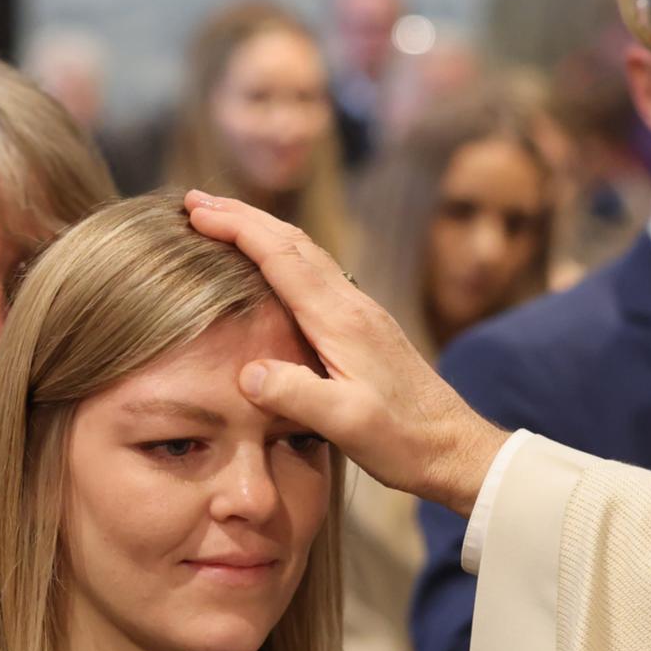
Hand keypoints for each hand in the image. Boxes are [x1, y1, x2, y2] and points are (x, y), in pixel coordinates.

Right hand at [185, 190, 509, 516]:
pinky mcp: (365, 329)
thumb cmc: (405, 441)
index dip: (237, 229)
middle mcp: (353, 305)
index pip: (281, 257)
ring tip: (222, 221)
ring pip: (305, 255)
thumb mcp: (348, 425)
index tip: (196, 211)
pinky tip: (271, 268)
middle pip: (292, 242)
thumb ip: (297, 396)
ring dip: (261, 232)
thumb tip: (248, 373)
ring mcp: (361, 314)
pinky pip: (315, 276)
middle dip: (242, 216)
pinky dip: (281, 258)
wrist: (456, 450)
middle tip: (194, 201)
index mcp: (342, 319)